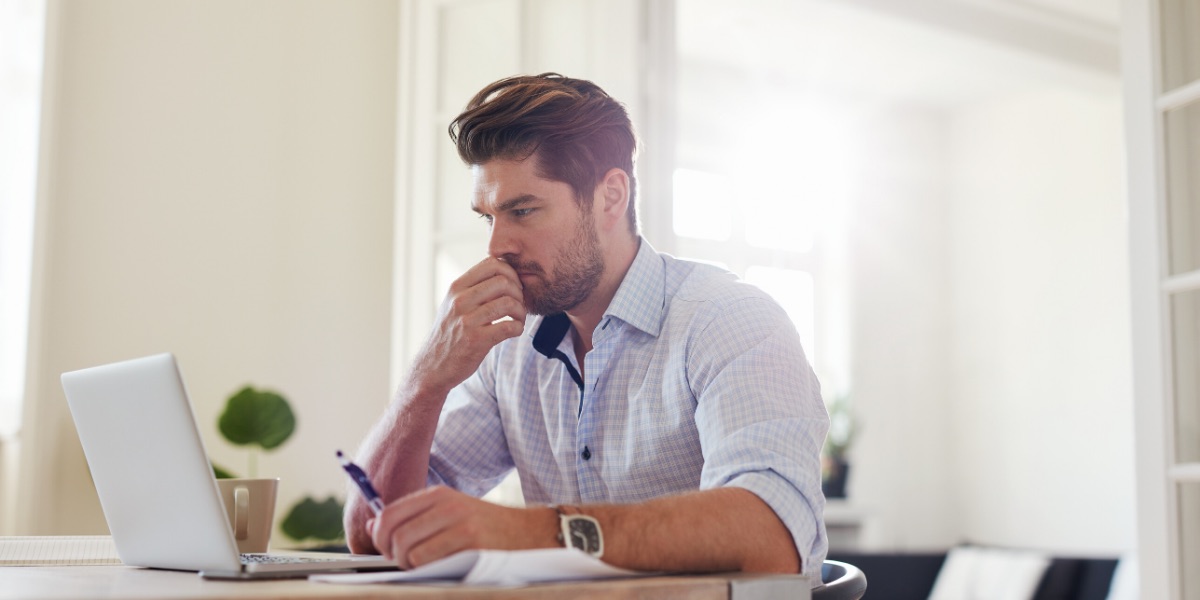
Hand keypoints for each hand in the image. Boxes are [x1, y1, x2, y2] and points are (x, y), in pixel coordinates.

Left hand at [369, 486, 554, 568]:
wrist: (527, 532)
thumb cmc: (484, 526)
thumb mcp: (448, 512)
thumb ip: (412, 517)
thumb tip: (373, 525)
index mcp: (437, 495)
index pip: (389, 514)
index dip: (379, 537)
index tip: (387, 549)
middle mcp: (446, 506)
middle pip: (395, 535)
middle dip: (393, 556)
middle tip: (406, 563)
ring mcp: (459, 524)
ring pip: (408, 552)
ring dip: (410, 567)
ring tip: (426, 566)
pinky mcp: (470, 544)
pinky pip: (429, 563)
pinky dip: (428, 571)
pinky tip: (441, 568)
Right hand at [411, 257, 525, 394]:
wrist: (432, 367)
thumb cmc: (449, 333)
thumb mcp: (453, 304)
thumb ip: (473, 288)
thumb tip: (503, 270)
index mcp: (456, 288)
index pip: (492, 263)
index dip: (510, 273)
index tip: (513, 287)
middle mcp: (460, 301)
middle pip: (503, 281)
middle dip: (519, 292)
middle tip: (519, 304)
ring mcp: (467, 320)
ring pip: (509, 303)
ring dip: (521, 312)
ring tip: (518, 319)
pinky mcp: (476, 340)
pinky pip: (509, 327)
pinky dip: (518, 328)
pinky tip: (514, 331)